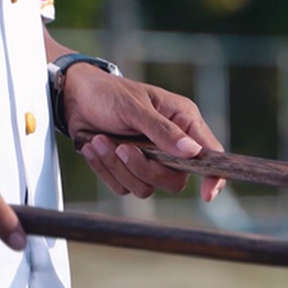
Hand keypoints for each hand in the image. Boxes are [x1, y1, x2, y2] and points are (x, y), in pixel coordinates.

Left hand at [62, 63, 225, 201]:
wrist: (74, 96)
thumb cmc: (108, 93)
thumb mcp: (134, 107)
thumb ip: (163, 131)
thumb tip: (193, 151)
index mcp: (183, 122)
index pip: (210, 154)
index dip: (213, 177)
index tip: (207, 195)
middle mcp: (172, 144)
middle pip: (174, 180)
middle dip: (144, 168)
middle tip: (122, 148)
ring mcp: (150, 159)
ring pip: (146, 187)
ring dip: (118, 167)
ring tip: (99, 141)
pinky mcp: (129, 169)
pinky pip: (123, 187)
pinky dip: (105, 169)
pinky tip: (94, 147)